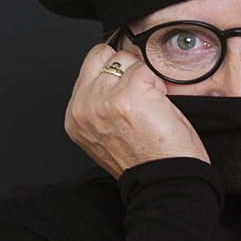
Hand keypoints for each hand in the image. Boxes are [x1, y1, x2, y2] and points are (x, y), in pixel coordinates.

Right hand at [65, 44, 209, 178]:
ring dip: (143, 78)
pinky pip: (146, 69)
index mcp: (75, 118)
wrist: (165, 183)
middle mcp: (84, 107)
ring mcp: (104, 100)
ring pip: (126, 59)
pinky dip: (158, 85)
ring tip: (150, 107)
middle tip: (140, 98)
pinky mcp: (129, 94)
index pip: (89, 66)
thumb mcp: (105, 136)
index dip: (114, 75)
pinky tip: (159, 108)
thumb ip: (98, 106)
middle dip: (125, 69)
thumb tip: (111, 77)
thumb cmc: (146, 163)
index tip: (127, 96)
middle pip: (104, 56)